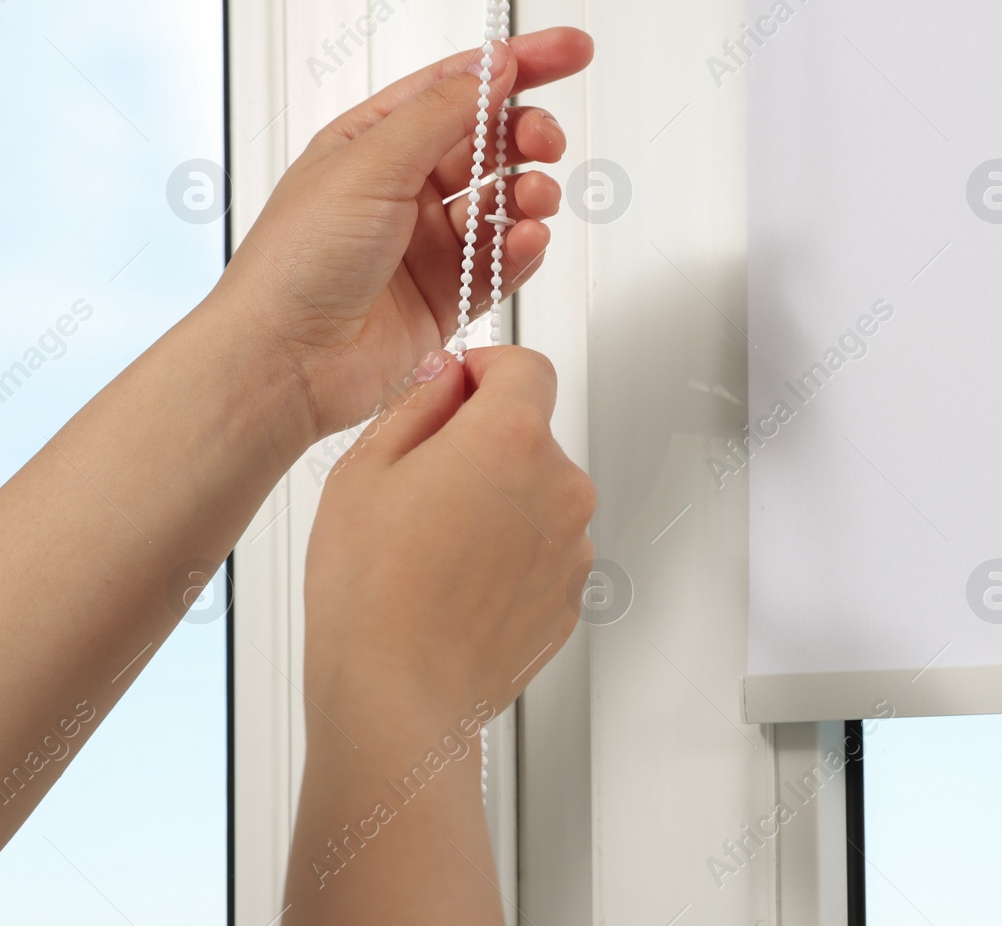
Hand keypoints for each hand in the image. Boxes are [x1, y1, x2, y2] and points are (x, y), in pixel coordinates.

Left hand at [212, 28, 593, 440]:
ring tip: (532, 201)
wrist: (286, 362)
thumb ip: (441, 111)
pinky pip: (504, 261)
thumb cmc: (296, 262)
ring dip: (529, 194)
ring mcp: (429, 243)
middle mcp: (404, 187)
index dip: (519, 64)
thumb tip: (493, 68)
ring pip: (504, 201)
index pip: (459, 86)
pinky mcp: (449, 294)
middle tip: (545, 141)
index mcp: (375, 141)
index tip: (570, 51)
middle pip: (490, 142)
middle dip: (527, 134)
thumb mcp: (370, 162)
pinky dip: (523, 248)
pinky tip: (524, 241)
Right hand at [303, 345, 594, 717]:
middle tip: (417, 486)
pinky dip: (509, 557)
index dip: (485, 369)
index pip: (526, 366)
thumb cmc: (371, 593)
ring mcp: (573, 546)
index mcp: (513, 438)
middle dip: (482, 445)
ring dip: (498, 505)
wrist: (398, 698)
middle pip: (530, 435)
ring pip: (537, 497)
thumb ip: (417, 404)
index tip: (455, 388)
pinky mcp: (571, 596)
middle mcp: (561, 486)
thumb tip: (445, 378)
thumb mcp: (365, 469)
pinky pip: (542, 553)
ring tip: (430, 550)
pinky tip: (454, 586)